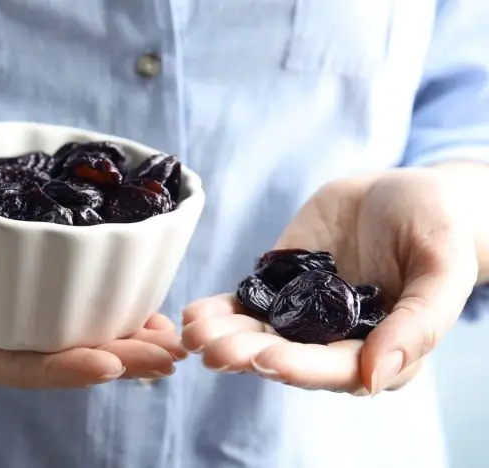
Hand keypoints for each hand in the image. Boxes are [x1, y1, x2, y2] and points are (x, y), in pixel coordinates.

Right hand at [0, 201, 185, 388]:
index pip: (19, 366)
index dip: (65, 368)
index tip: (111, 362)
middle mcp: (3, 337)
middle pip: (65, 358)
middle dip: (120, 359)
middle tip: (169, 354)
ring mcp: (24, 319)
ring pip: (82, 338)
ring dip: (131, 340)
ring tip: (172, 337)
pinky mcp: (39, 295)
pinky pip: (82, 311)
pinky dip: (119, 312)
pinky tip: (151, 311)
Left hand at [182, 169, 476, 394]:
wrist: (403, 193)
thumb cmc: (437, 229)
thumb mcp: (443, 270)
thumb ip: (419, 323)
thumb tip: (376, 377)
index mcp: (379, 348)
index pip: (336, 369)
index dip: (301, 367)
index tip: (266, 359)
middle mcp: (335, 339)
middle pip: (288, 356)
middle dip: (248, 354)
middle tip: (213, 350)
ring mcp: (304, 312)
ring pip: (260, 334)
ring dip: (225, 337)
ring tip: (193, 332)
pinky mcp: (282, 284)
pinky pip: (248, 302)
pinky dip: (222, 309)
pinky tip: (196, 313)